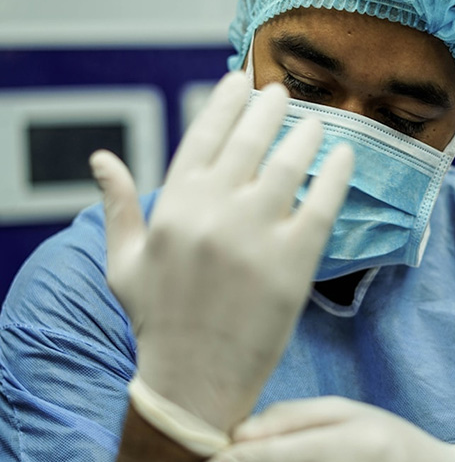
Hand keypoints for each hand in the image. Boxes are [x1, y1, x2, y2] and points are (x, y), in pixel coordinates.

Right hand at [90, 73, 352, 432]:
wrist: (193, 382)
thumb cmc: (158, 321)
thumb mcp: (123, 262)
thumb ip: (118, 205)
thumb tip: (102, 159)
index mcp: (173, 206)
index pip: (203, 135)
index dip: (225, 101)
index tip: (240, 78)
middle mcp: (213, 212)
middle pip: (250, 140)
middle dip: (269, 107)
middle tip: (284, 93)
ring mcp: (255, 236)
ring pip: (289, 165)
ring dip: (306, 134)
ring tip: (317, 121)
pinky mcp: (293, 264)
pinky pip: (322, 205)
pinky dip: (337, 175)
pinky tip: (346, 155)